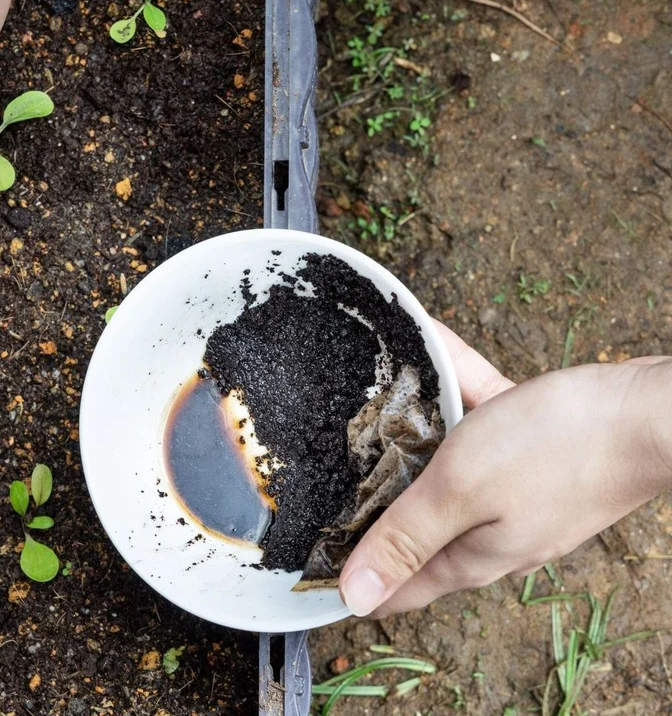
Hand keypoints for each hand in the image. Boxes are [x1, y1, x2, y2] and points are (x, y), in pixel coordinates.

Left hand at [339, 320, 671, 616]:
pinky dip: (456, 388)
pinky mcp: (535, 449)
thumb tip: (355, 597)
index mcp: (470, 554)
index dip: (352, 579)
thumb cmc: (556, 449)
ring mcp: (517, 490)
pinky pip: (478, 415)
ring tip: (373, 394)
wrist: (652, 411)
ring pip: (445, 460)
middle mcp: (491, 530)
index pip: (399, 586)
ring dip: (412, 428)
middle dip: (371, 495)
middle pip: (414, 519)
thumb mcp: (460, 491)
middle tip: (325, 468)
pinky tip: (434, 346)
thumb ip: (406, 538)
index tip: (307, 564)